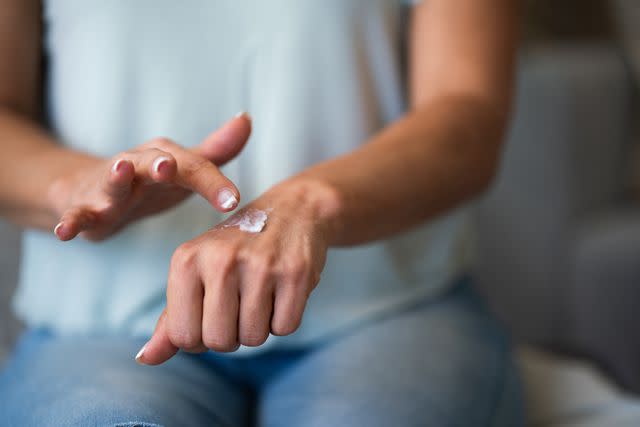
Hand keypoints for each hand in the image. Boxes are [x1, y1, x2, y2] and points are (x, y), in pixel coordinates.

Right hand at [49, 114, 250, 240]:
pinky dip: (70, 222)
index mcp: (165, 159)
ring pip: (111, 181)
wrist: (92, 192)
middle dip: (160, 164)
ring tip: (120, 169)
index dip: (213, 183)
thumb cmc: (150, 182)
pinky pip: (76, 214)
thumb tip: (246, 118)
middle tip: (169, 166)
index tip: (233, 201)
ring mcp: (107, 187)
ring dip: (116, 176)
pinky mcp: (83, 208)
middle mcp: (136, 166)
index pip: (194, 169)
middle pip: (151, 163)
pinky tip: (65, 232)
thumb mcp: (185, 168)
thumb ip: (217, 151)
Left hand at [136, 179, 340, 364]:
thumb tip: (146, 358)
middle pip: (219, 341)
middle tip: (240, 304)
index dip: (201, 335)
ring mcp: (260, 265)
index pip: (183, 337)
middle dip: (232, 335)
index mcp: (187, 259)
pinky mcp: (295, 272)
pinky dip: (284, 318)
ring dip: (259, 327)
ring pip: (254, 338)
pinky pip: (285, 327)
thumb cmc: (236, 248)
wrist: (292, 210)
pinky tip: (282, 291)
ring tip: (261, 294)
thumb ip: (172, 318)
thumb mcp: (197, 273)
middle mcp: (220, 259)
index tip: (212, 311)